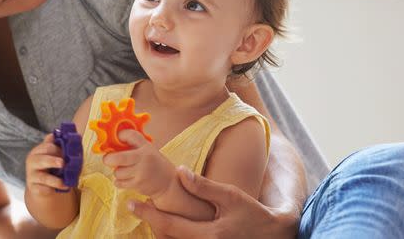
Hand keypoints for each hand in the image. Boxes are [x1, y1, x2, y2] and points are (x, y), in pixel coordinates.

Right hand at [25, 133, 69, 195]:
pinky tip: (61, 188)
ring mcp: (32, 176)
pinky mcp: (34, 188)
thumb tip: (71, 135)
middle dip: (52, 161)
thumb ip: (60, 146)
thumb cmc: (51, 167)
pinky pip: (43, 189)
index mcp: (37, 151)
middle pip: (41, 160)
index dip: (57, 149)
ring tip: (64, 182)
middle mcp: (32, 162)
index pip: (46, 147)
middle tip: (62, 163)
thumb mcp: (55, 155)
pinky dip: (52, 189)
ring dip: (55, 180)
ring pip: (43, 177)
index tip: (66, 152)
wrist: (43, 185)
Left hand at [103, 130, 175, 197]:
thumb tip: (114, 139)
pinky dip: (119, 181)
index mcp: (146, 147)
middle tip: (107, 159)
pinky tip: (127, 178)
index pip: (131, 135)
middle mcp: (144, 158)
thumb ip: (134, 143)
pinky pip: (119, 182)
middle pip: (118, 157)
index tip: (118, 138)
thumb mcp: (148, 149)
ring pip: (117, 172)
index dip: (121, 135)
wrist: (167, 182)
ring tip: (125, 170)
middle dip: (109, 159)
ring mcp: (141, 172)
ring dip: (117, 172)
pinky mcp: (138, 184)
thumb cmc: (153, 163)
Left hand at [129, 166, 298, 238]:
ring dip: (161, 230)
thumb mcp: (230, 196)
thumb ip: (204, 186)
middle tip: (138, 206)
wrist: (272, 234)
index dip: (148, 214)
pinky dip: (173, 235)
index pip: (169, 225)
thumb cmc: (252, 213)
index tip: (132, 203)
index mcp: (208, 234)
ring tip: (153, 214)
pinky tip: (170, 224)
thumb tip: (180, 171)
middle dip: (151, 222)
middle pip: (166, 238)